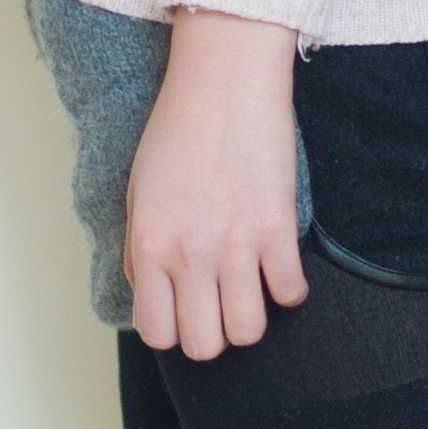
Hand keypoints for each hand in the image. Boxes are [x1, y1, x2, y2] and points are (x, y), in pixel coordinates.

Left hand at [124, 11, 310, 358]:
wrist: (224, 82)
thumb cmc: (177, 131)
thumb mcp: (137, 193)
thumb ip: (139, 249)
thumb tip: (148, 292)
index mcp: (150, 246)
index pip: (157, 333)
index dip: (172, 330)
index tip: (183, 310)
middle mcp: (190, 255)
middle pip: (205, 345)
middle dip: (212, 333)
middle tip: (217, 304)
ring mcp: (236, 245)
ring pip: (249, 331)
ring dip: (250, 317)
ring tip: (248, 289)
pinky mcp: (277, 228)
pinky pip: (290, 294)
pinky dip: (288, 290)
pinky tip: (279, 266)